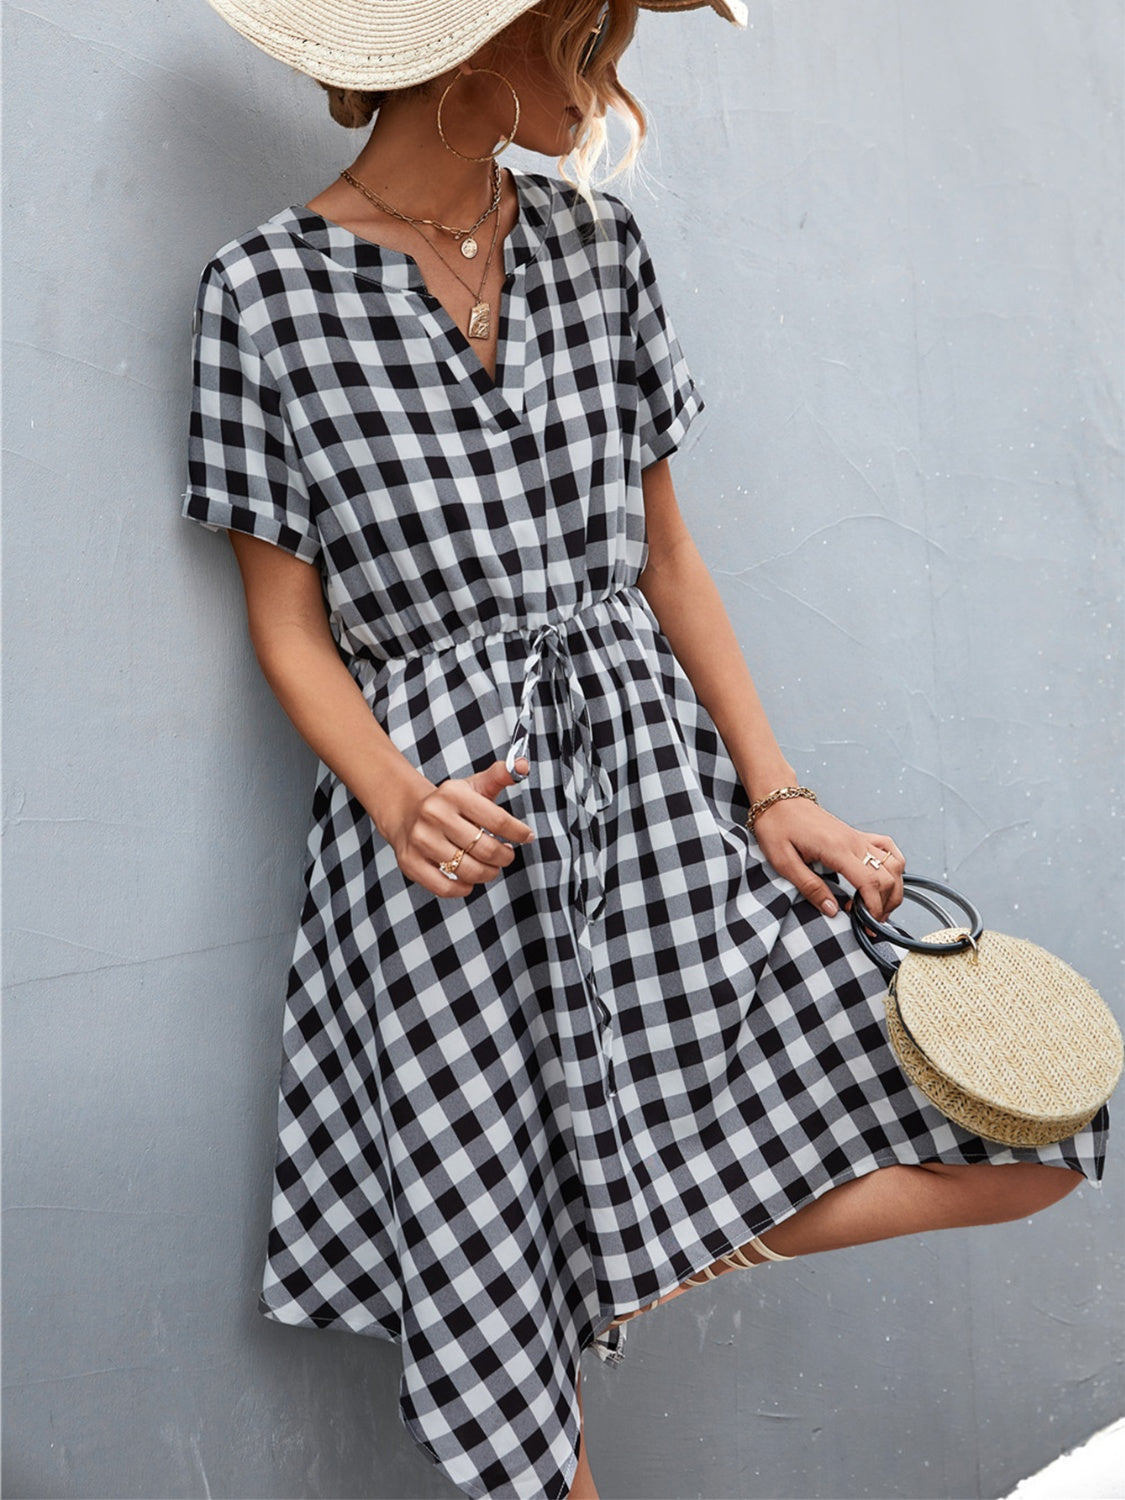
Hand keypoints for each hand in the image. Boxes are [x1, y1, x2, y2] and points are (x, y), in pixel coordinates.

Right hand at [383, 756, 535, 898]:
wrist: (406, 812)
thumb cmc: (448, 803)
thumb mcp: (473, 785)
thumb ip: (500, 775)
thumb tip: (522, 765)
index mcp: (453, 793)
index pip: (497, 819)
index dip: (518, 832)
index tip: (527, 837)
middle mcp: (434, 815)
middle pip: (485, 848)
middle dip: (504, 856)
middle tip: (506, 855)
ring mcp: (421, 840)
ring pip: (468, 870)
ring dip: (487, 873)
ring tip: (491, 867)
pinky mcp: (410, 862)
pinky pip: (444, 887)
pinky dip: (463, 888)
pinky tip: (469, 881)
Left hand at [751, 797, 904, 922]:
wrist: (777, 800)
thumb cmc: (776, 827)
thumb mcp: (783, 862)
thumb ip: (810, 887)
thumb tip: (832, 910)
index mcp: (836, 849)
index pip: (870, 882)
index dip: (874, 908)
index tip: (867, 925)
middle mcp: (853, 842)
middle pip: (887, 877)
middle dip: (885, 904)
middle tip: (869, 921)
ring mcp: (858, 837)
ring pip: (894, 864)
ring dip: (893, 889)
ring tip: (877, 906)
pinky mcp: (857, 835)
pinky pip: (888, 848)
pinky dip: (894, 865)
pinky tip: (885, 878)